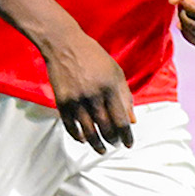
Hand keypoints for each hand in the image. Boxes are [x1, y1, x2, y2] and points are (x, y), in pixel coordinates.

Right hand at [41, 29, 134, 152]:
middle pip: (105, 128)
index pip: (121, 119)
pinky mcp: (62, 102)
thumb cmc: (94, 58)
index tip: (128, 144)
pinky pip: (70, 126)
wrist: (64, 46)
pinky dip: (77, 136)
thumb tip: (132, 121)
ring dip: (96, 144)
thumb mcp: (115, 72)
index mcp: (110, 87)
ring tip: (101, 149)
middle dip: (112, 140)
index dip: (126, 135)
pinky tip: (83, 139)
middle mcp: (94, 95)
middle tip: (115, 144)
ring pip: (88, 131)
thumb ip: (125, 97)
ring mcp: (76, 100)